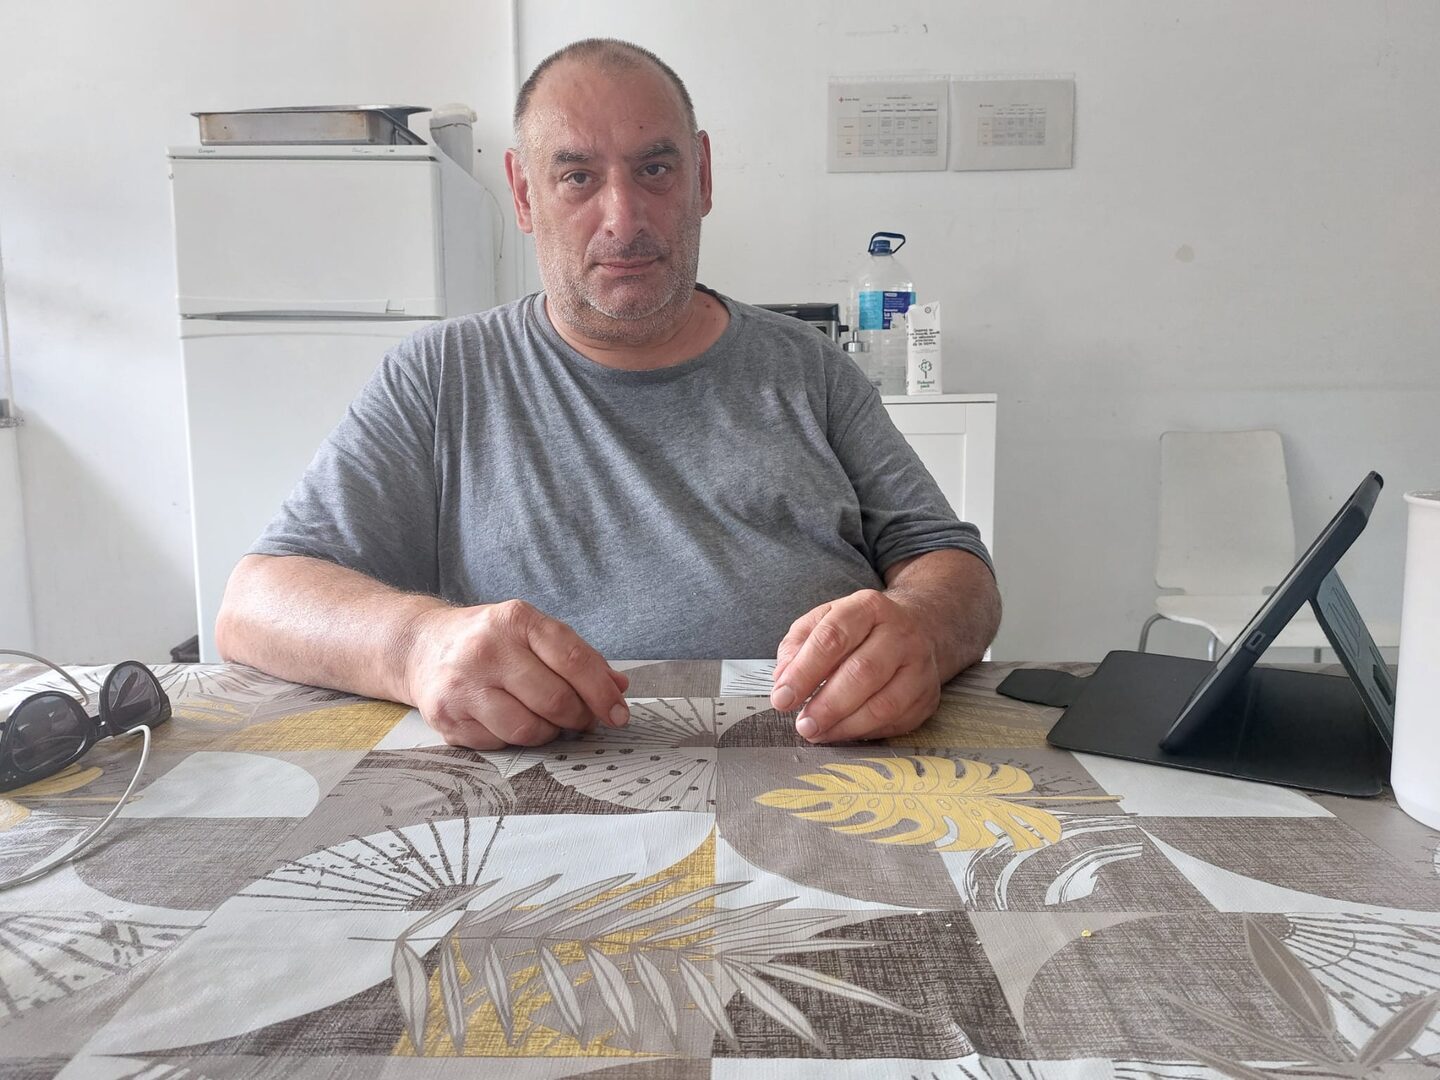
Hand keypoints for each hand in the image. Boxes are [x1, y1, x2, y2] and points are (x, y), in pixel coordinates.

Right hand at [402, 600, 628, 748]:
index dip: (602, 693)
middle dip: (578, 717)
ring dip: (548, 733)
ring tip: (546, 721)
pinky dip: (515, 740)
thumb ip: (576, 658)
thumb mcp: (532, 632)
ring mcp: (463, 685)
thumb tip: (619, 688)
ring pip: (528, 729)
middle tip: (582, 720)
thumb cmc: (490, 641)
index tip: (618, 714)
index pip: (572, 660)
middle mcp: (486, 649)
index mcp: (516, 620)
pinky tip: (510, 721)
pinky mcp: (447, 717)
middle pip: (555, 700)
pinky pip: (500, 744)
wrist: (422, 647)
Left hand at [769, 589, 940, 742]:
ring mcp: (919, 666)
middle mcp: (900, 634)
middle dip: (827, 704)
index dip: (804, 671)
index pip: (833, 638)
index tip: (782, 697)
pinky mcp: (927, 696)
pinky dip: (864, 732)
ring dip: (845, 724)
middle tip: (803, 724)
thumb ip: (797, 646)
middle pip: (863, 671)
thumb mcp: (823, 621)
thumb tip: (782, 680)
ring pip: (884, 703)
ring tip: (817, 733)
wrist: (916, 629)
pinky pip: (895, 722)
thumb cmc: (859, 630)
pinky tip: (842, 732)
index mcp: (868, 608)